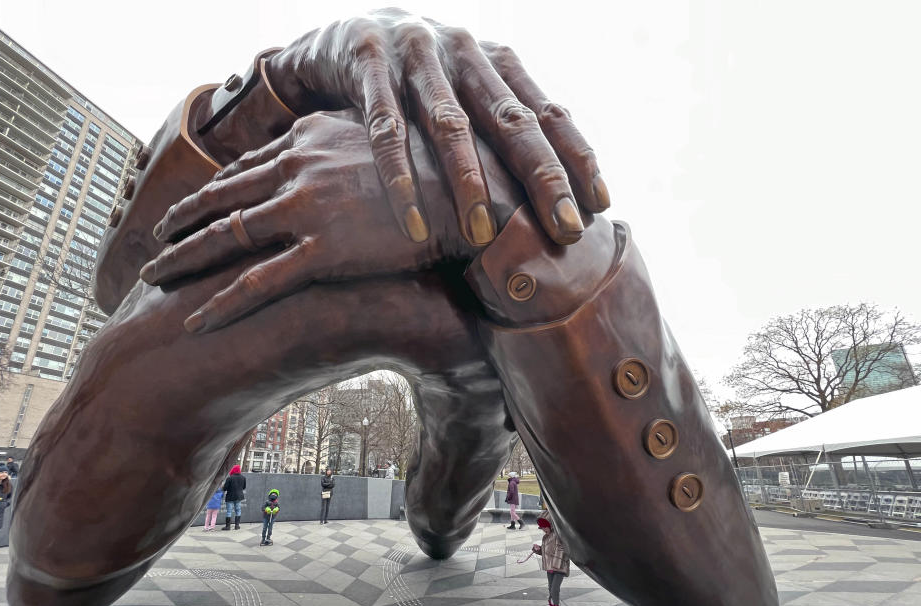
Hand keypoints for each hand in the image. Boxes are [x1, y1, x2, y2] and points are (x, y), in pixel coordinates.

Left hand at [142, 110, 524, 333]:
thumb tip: (328, 151)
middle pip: (220, 199)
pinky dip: (220, 303)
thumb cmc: (437, 165)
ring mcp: (306, 209)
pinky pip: (257, 282)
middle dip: (180, 223)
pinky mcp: (322, 251)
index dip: (210, 191)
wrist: (472, 188)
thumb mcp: (383, 135)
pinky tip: (194, 321)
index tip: (189, 209)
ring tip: (154, 278)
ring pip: (225, 237)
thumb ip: (344, 142)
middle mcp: (297, 168)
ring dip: (184, 260)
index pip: (244, 168)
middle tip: (154, 243)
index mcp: (309, 138)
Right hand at [208, 9, 606, 246]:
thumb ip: (498, 129)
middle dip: (543, 178)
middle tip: (566, 230)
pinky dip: (399, 177)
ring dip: (470, 183)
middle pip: (511, 121)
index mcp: (494, 62)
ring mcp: (416, 54)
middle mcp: (464, 52)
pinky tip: (413, 224)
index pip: (547, 113)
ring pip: (449, 125)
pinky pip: (384, 128)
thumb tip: (554, 195)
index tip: (601, 207)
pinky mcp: (366, 63)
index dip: (577, 158)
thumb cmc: (414, 82)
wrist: (338, 34)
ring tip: (483, 236)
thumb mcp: (463, 94)